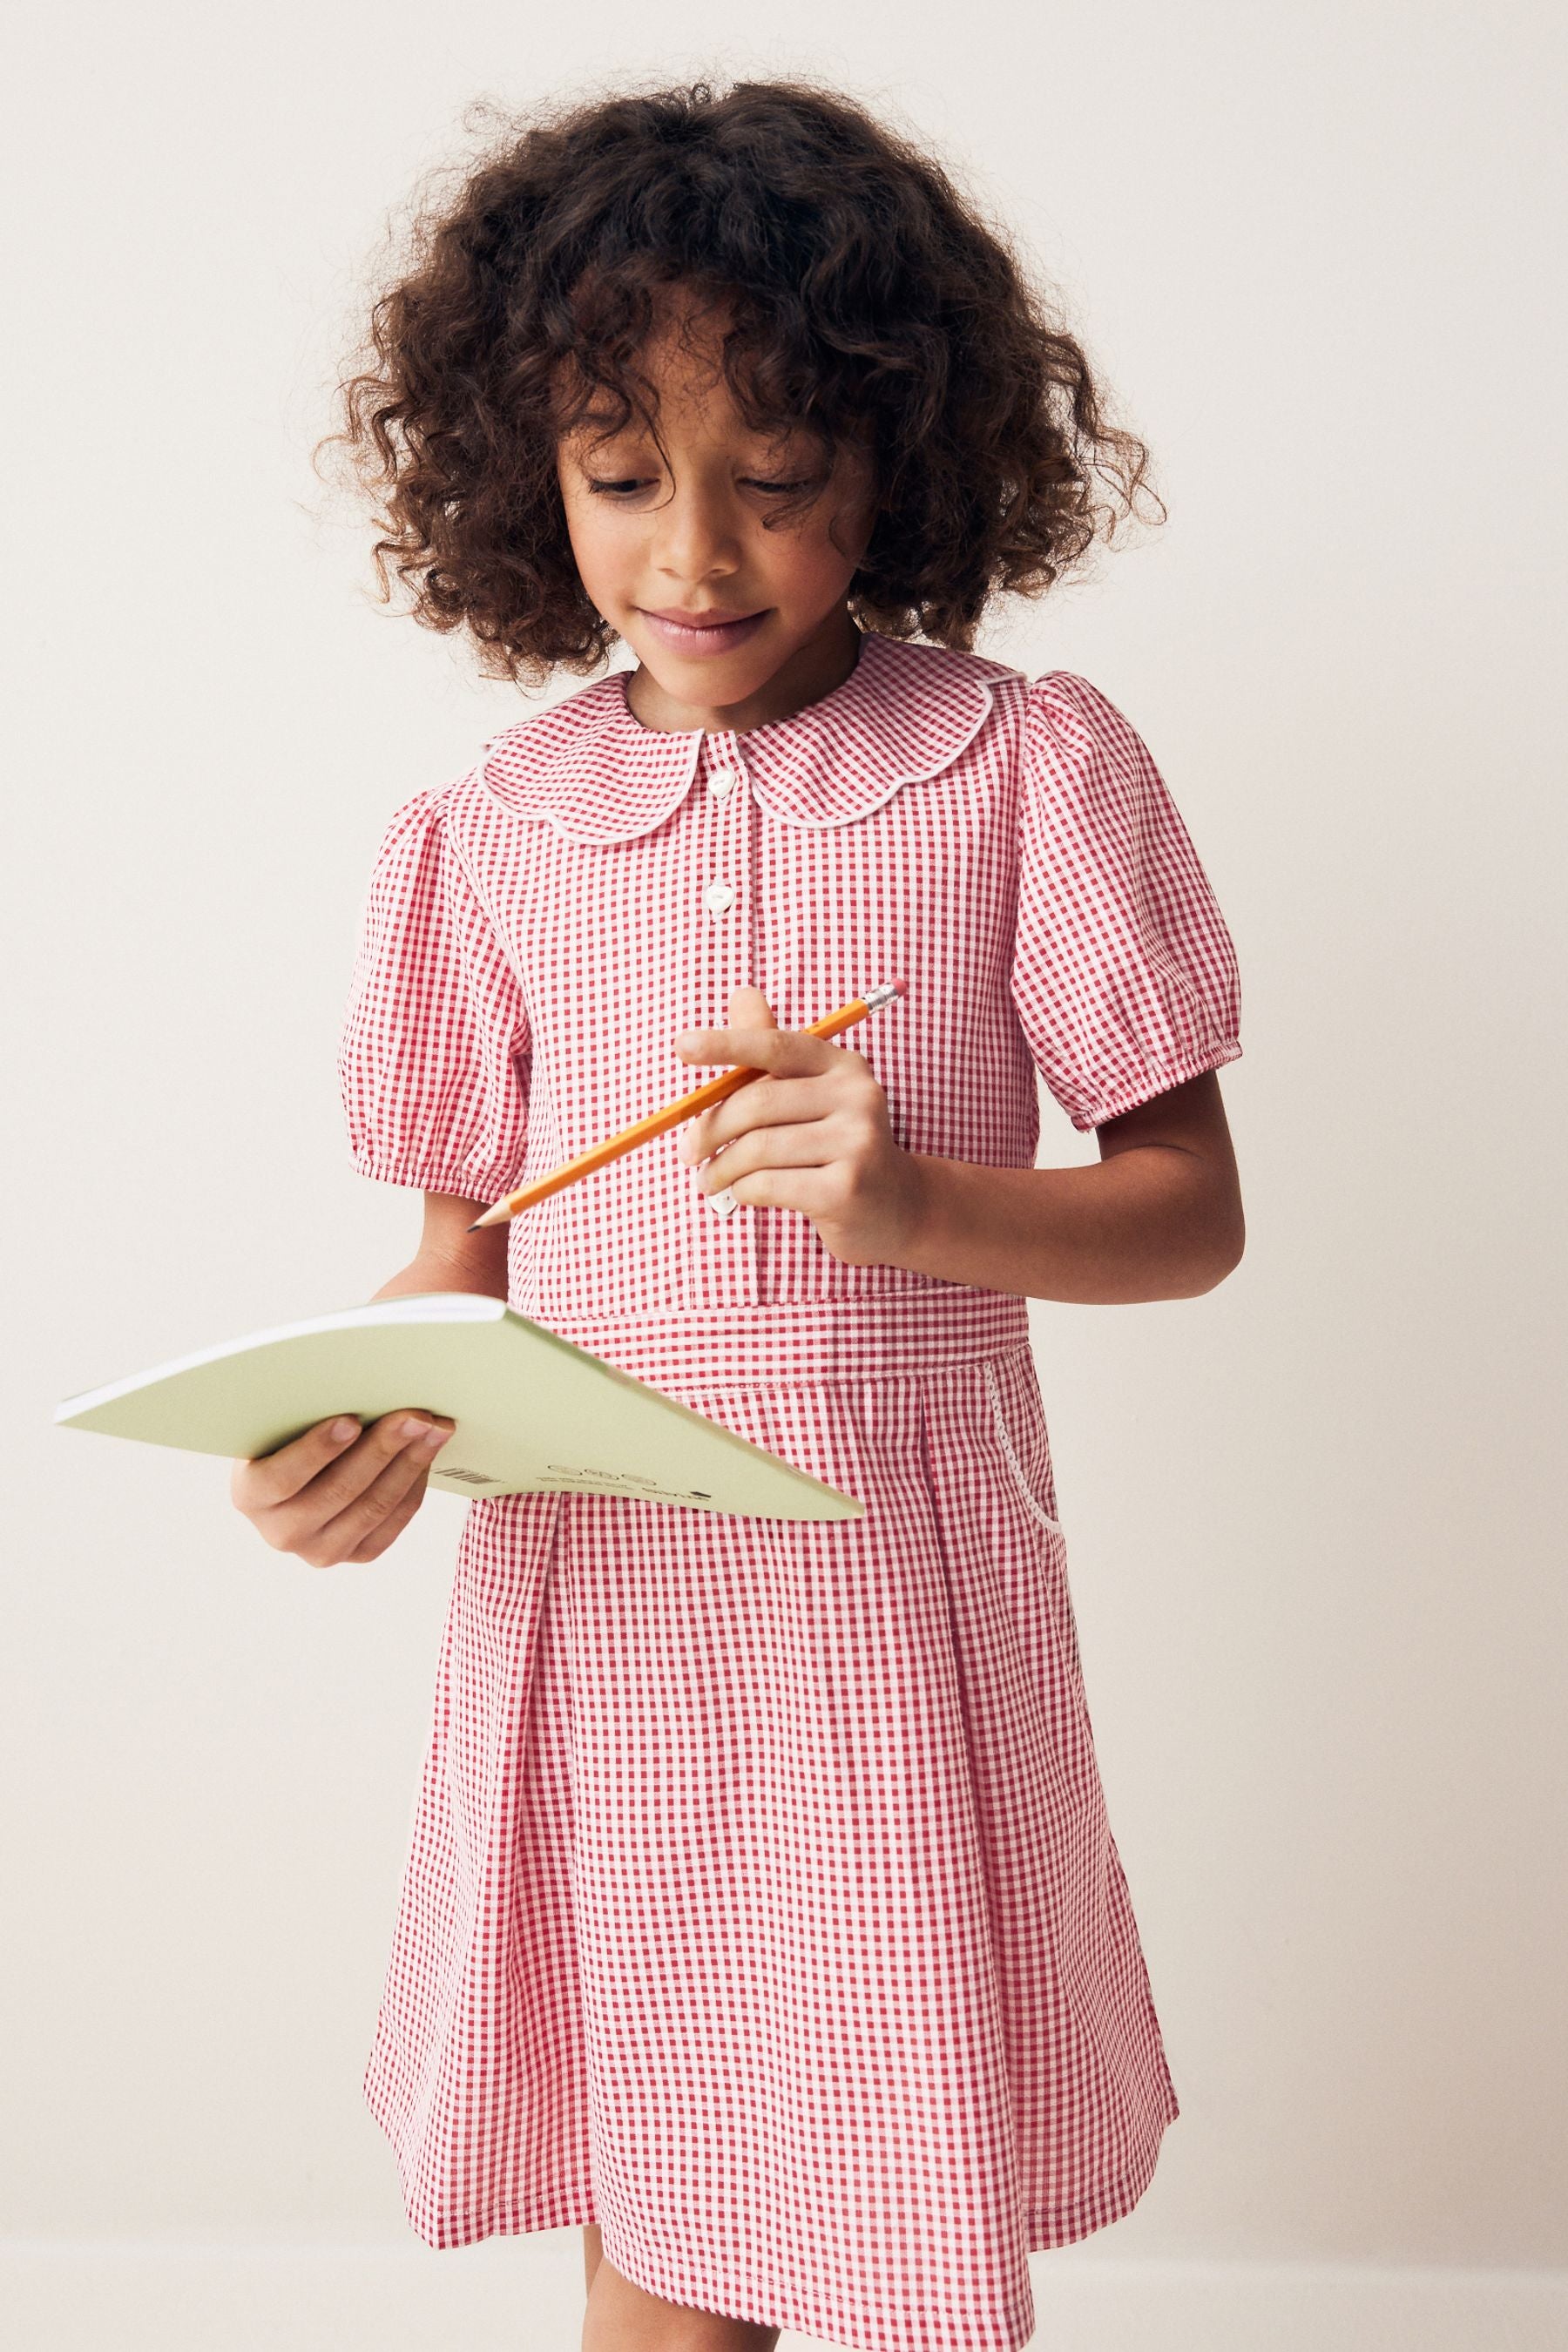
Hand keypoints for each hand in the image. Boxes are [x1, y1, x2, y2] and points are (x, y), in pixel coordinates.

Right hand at [230, 1409, 455, 1566]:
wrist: (294, 1478)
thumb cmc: (287, 1437)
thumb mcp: (280, 1424)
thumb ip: (305, 1412)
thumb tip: (360, 1385)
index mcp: (251, 1495)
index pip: (283, 1477)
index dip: (317, 1449)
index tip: (350, 1420)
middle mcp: (281, 1532)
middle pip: (339, 1491)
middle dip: (382, 1447)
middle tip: (414, 1416)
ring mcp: (320, 1550)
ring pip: (374, 1506)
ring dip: (410, 1462)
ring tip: (434, 1429)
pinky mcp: (357, 1554)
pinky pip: (394, 1520)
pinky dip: (414, 1483)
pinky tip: (427, 1454)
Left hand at [672, 985, 925, 1267]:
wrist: (898, 1208)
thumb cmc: (836, 1147)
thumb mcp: (811, 1095)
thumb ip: (772, 1053)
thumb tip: (741, 995)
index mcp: (843, 1066)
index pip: (776, 1046)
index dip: (725, 1044)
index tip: (681, 1046)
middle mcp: (858, 1096)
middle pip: (758, 1102)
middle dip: (709, 1128)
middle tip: (687, 1152)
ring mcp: (858, 1143)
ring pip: (757, 1149)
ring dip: (720, 1168)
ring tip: (709, 1180)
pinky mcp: (846, 1189)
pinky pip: (767, 1185)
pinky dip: (741, 1191)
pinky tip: (742, 1194)